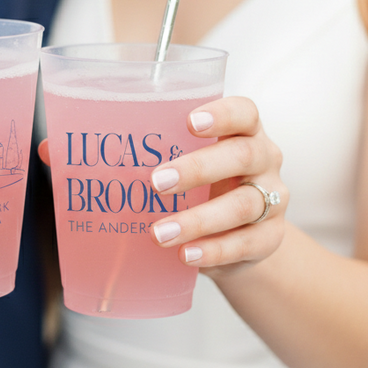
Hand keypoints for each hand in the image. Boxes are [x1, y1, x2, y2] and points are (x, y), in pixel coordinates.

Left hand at [147, 97, 287, 273]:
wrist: (242, 237)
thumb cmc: (206, 188)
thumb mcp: (191, 165)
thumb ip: (163, 156)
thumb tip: (94, 159)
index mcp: (246, 133)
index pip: (245, 113)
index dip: (222, 114)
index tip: (190, 122)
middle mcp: (265, 160)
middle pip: (243, 155)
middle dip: (198, 168)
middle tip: (156, 182)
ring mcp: (273, 200)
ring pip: (244, 205)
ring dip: (198, 219)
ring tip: (159, 233)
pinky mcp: (271, 237)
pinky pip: (246, 243)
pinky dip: (213, 250)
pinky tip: (184, 254)